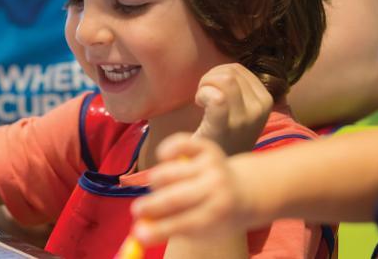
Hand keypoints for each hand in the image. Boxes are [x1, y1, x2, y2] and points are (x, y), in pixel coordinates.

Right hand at [130, 135, 251, 244]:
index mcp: (217, 215)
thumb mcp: (198, 230)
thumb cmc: (212, 216)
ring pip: (170, 172)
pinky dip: (167, 150)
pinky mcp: (208, 147)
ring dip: (156, 182)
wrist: (242, 193)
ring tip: (159, 188)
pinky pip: (180, 143)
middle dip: (150, 206)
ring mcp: (212, 166)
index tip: (137, 235)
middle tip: (135, 211)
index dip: (159, 230)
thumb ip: (169, 229)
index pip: (184, 224)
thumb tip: (138, 231)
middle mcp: (216, 189)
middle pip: (175, 198)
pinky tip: (163, 158)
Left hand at [193, 63, 272, 154]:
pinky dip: (203, 93)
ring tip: (202, 102)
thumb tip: (228, 68)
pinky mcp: (226, 127)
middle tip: (203, 98)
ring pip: (224, 78)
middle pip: (229, 71)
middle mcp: (259, 108)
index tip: (212, 92)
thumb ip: (240, 88)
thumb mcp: (242, 111)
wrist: (216, 168)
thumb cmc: (223, 137)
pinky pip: (216, 96)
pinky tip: (199, 104)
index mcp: (264, 101)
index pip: (236, 69)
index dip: (217, 74)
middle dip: (210, 78)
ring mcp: (244, 119)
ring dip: (205, 85)